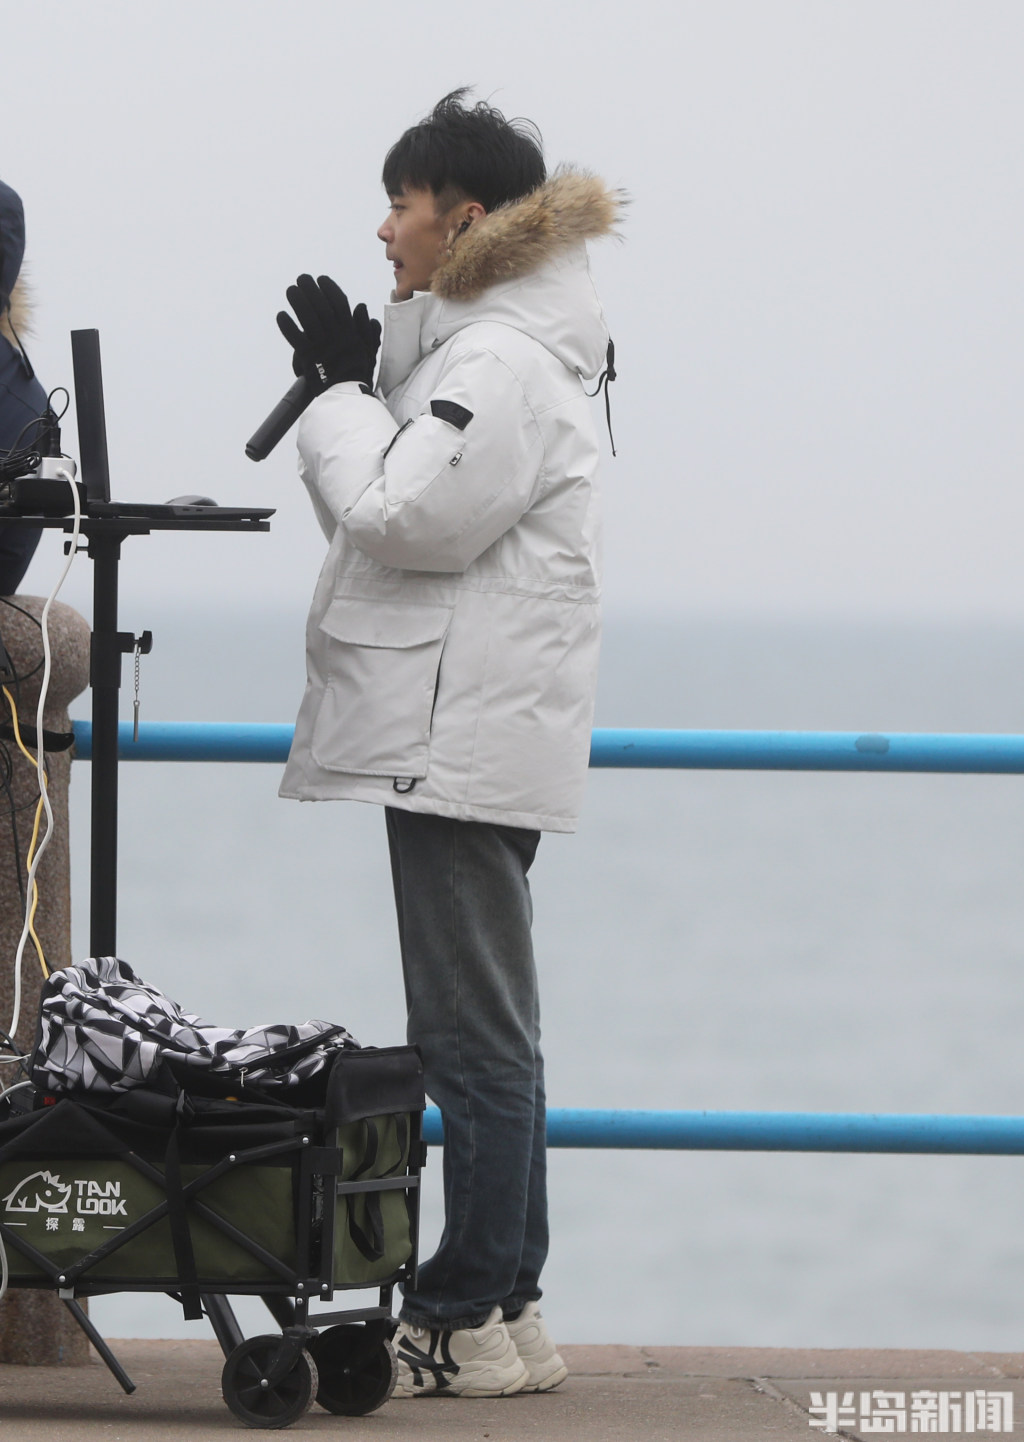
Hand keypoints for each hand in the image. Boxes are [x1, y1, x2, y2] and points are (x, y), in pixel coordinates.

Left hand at [276, 275, 380, 391]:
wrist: (348, 396)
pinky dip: (288, 327)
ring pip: (309, 320)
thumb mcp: (369, 349)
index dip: (330, 289)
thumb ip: (365, 328)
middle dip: (311, 290)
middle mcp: (337, 336)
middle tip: (301, 279)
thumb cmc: (357, 372)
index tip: (321, 279)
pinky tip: (282, 315)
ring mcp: (323, 347)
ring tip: (291, 290)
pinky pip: (297, 340)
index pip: (340, 304)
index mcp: (350, 332)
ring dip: (299, 302)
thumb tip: (360, 306)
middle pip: (322, 307)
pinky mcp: (310, 359)